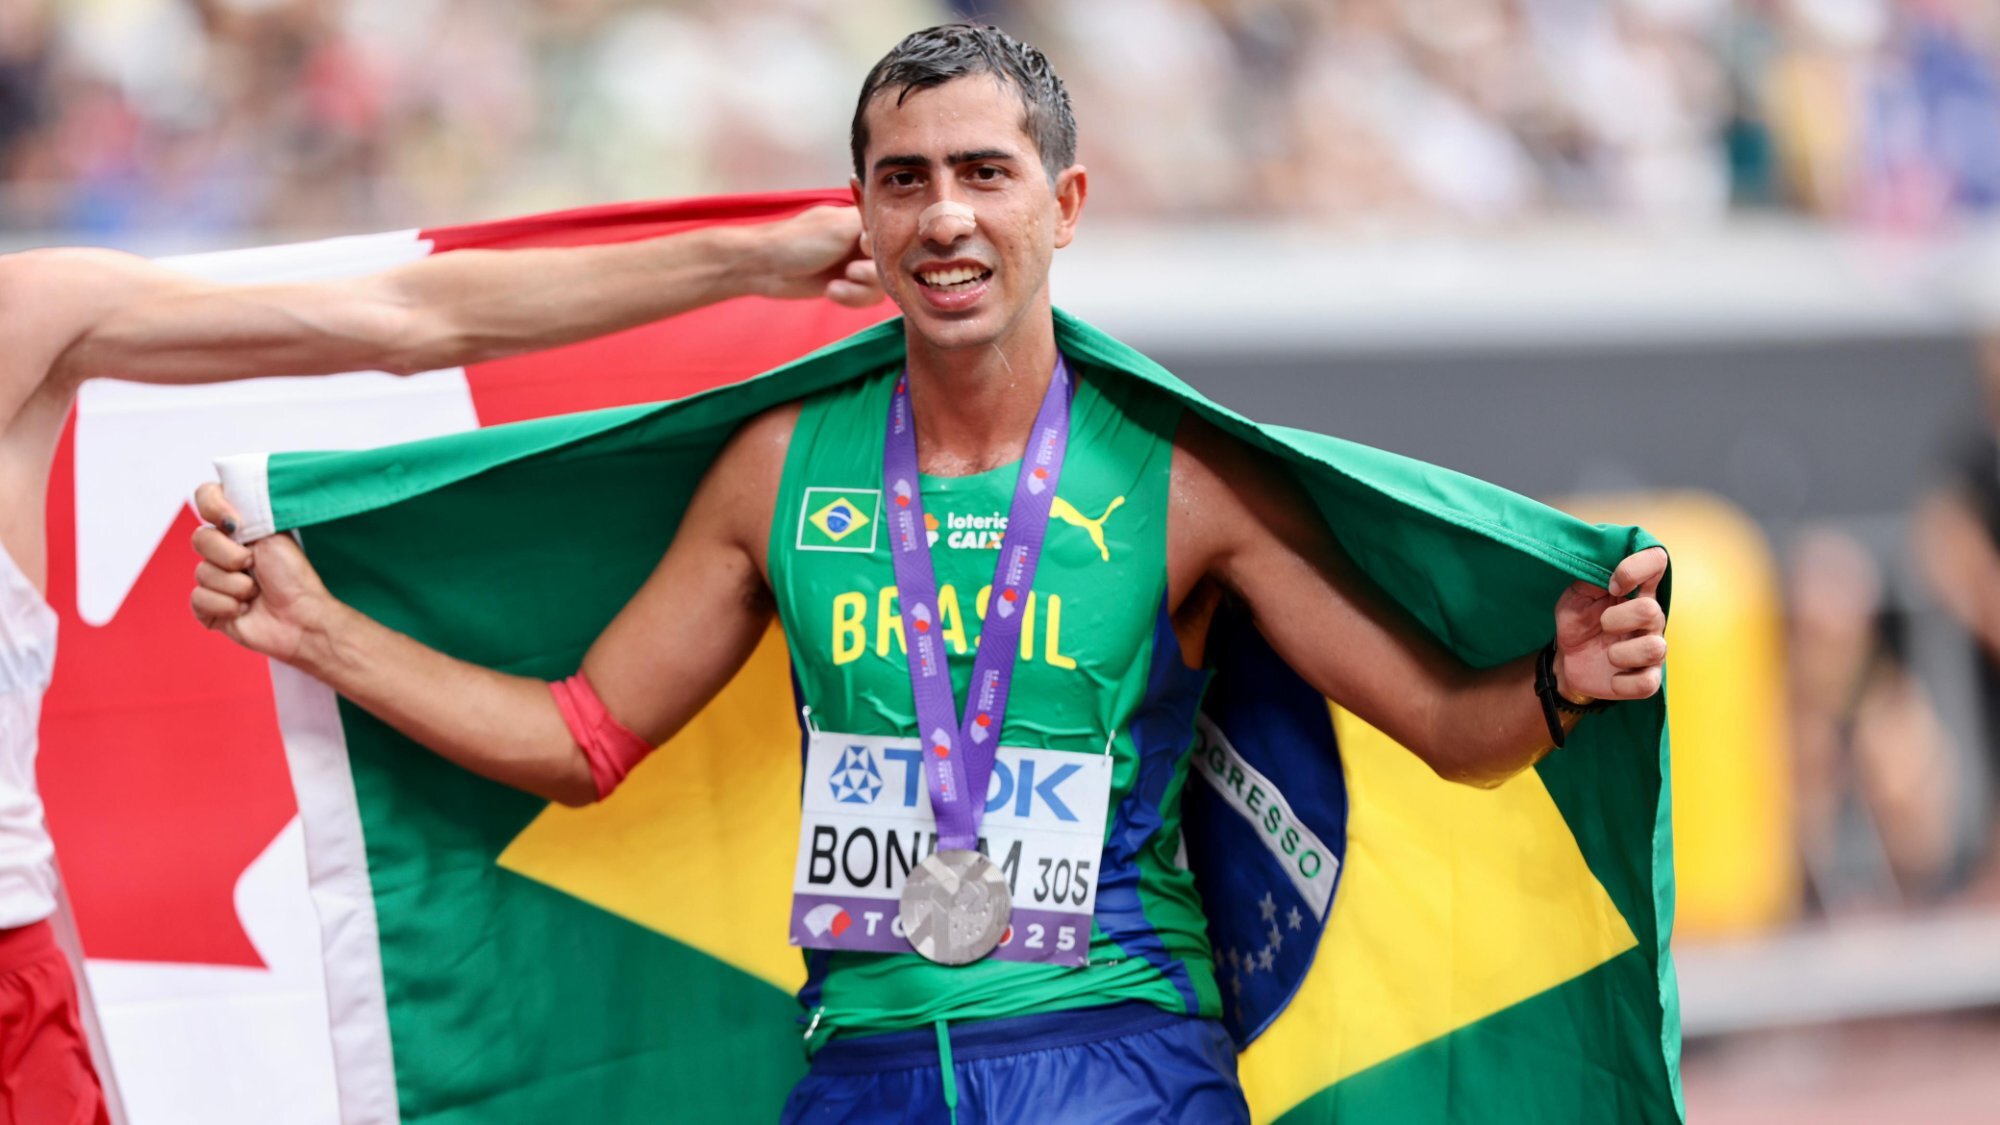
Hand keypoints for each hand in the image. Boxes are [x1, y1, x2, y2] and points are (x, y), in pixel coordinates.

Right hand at [189, 482, 337, 665]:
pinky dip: (225, 606)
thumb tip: (223, 490)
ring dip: (236, 586)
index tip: (233, 522)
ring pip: (202, 573)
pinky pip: (198, 599)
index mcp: (238, 529)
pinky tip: (244, 610)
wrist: (301, 616)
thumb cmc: (293, 576)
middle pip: (200, 539)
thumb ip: (246, 509)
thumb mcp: (273, 532)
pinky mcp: (208, 609)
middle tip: (254, 565)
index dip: (213, 506)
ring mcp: (213, 579)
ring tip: (256, 592)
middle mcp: (222, 551)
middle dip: (231, 556)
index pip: (206, 497)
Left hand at [743, 205, 883, 307]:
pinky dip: (850, 298)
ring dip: (859, 290)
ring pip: (880, 284)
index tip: (865, 249)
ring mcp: (853, 263)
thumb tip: (897, 231)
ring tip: (836, 288)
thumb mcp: (839, 227)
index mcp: (860, 219)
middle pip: (891, 263)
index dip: (885, 247)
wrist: (765, 267)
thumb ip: (872, 227)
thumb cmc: (798, 240)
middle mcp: (861, 241)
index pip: (894, 233)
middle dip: (872, 273)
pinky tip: (831, 292)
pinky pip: (865, 297)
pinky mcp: (845, 285)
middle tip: (852, 272)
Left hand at [1552, 546, 1667, 702]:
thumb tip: (1608, 562)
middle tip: (1602, 624)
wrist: (1567, 660)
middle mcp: (1651, 618)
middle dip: (1617, 619)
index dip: (1636, 568)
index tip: (1613, 584)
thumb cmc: (1579, 622)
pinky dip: (1624, 683)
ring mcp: (1652, 649)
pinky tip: (1613, 677)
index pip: (1656, 561)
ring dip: (1620, 653)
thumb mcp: (1578, 595)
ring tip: (1608, 653)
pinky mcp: (1646, 678)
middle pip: (1651, 611)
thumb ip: (1593, 576)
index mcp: (1638, 591)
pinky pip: (1647, 684)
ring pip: (1655, 649)